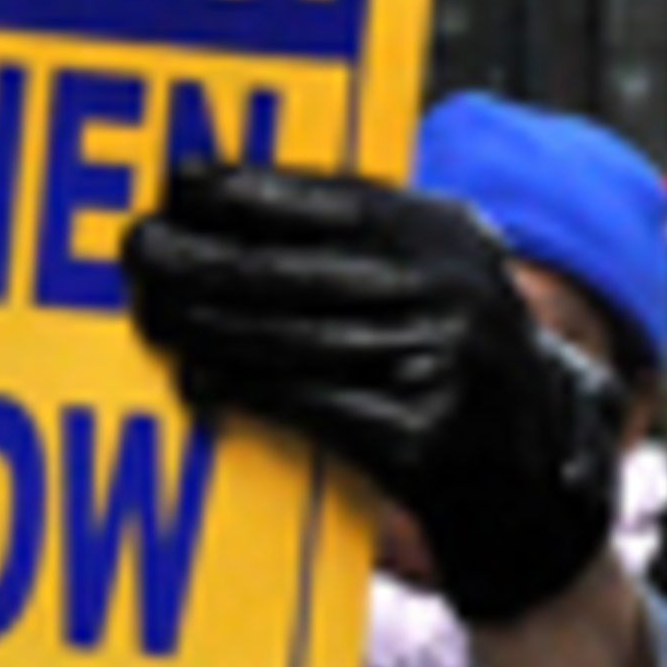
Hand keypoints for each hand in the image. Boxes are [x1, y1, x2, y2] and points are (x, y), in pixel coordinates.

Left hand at [121, 164, 623, 624]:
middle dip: (198, 260)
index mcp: (447, 236)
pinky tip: (194, 380)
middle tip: (136, 251)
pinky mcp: (421, 437)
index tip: (175, 184)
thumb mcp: (428, 279)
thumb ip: (351, 237)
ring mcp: (443, 364)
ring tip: (150, 314)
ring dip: (201, 326)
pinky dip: (237, 389)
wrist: (530, 481)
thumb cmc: (451, 364)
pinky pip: (302, 403)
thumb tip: (221, 199)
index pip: (328, 199)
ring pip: (284, 337)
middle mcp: (451, 291)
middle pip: (289, 270)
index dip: (243, 191)